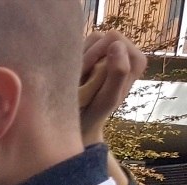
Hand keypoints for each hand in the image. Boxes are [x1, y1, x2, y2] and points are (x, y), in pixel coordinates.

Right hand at [80, 31, 144, 146]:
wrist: (80, 120)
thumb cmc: (94, 111)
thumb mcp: (107, 97)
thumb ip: (118, 72)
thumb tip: (116, 44)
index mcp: (136, 60)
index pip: (113, 39)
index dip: (95, 55)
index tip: (87, 77)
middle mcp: (126, 52)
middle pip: (101, 37)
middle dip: (87, 58)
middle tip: (81, 80)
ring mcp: (111, 51)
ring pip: (90, 40)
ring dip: (80, 59)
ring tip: (79, 79)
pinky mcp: (97, 51)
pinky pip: (82, 44)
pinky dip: (75, 58)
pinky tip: (75, 74)